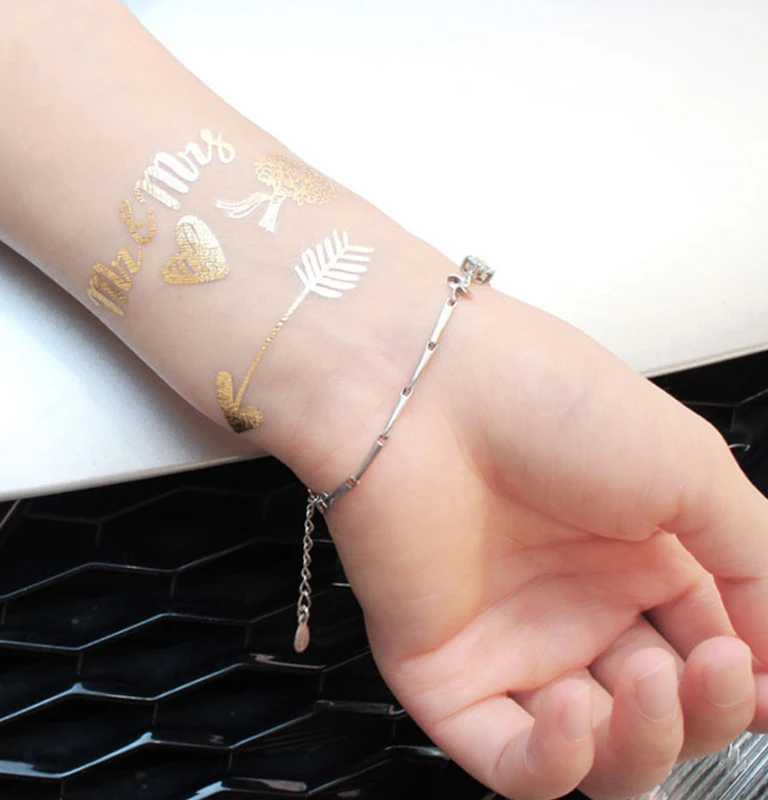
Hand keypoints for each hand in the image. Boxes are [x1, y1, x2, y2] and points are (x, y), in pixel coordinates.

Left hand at [307, 287, 767, 799]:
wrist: (423, 386)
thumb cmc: (543, 399)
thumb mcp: (688, 469)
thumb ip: (755, 562)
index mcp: (633, 555)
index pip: (709, 651)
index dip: (746, 680)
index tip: (763, 674)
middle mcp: (573, 602)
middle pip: (658, 710)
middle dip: (705, 711)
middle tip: (716, 668)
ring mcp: (510, 640)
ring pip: (592, 750)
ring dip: (641, 743)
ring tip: (651, 681)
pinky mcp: (444, 668)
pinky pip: (504, 756)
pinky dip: (552, 763)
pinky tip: (574, 716)